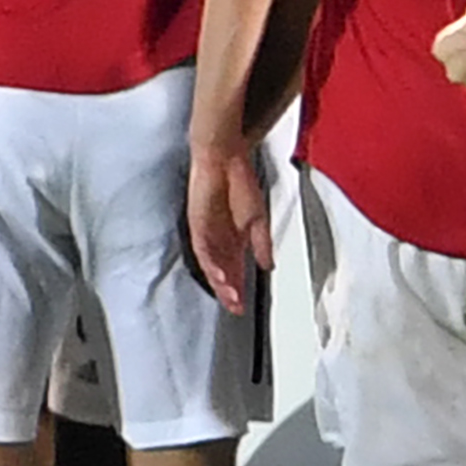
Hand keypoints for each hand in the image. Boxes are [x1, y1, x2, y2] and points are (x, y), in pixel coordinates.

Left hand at [185, 140, 274, 315]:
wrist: (224, 158)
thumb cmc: (240, 181)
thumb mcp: (258, 218)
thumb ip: (262, 243)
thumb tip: (269, 265)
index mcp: (233, 239)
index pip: (235, 269)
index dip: (239, 288)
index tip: (242, 307)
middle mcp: (218, 240)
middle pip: (222, 272)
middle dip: (229, 292)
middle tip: (235, 308)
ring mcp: (206, 233)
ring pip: (211, 265)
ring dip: (220, 282)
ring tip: (230, 296)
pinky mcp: (197, 224)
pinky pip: (202, 249)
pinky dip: (211, 263)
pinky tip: (219, 275)